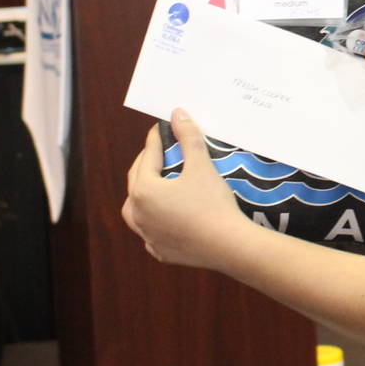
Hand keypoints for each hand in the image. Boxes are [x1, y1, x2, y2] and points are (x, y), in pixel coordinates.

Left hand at [121, 110, 245, 267]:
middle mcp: (138, 213)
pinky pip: (150, 232)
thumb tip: (178, 114)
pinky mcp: (160, 251)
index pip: (147, 157)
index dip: (155, 140)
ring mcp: (147, 235)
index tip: (161, 129)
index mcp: (143, 190)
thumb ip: (188, 138)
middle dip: (146, 164)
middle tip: (160, 151)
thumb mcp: (201, 166)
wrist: (229, 245)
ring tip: (154, 185)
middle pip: (137, 182)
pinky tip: (164, 218)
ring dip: (142, 194)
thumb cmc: (213, 203)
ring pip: (135, 210)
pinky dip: (154, 221)